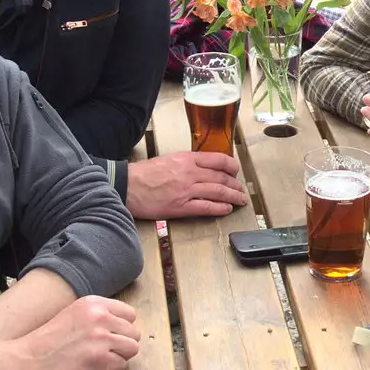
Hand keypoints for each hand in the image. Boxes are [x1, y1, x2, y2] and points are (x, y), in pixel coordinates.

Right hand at [19, 294, 140, 369]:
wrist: (29, 359)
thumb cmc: (48, 340)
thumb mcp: (73, 314)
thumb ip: (98, 315)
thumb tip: (123, 325)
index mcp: (93, 303)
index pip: (129, 314)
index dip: (122, 328)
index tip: (111, 336)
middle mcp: (100, 316)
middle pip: (134, 332)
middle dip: (122, 344)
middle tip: (104, 350)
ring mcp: (101, 337)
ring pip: (132, 348)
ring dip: (120, 357)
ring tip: (101, 359)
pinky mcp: (99, 358)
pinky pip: (121, 365)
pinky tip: (94, 368)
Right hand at [126, 152, 247, 219]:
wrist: (127, 186)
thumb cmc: (144, 173)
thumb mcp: (168, 159)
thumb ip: (186, 163)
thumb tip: (202, 168)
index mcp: (187, 159)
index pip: (218, 160)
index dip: (232, 166)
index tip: (236, 171)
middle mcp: (190, 173)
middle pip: (221, 177)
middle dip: (235, 185)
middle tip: (241, 189)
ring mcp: (186, 190)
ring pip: (218, 192)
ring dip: (233, 197)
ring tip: (240, 200)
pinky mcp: (181, 207)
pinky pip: (206, 207)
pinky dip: (220, 209)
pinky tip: (227, 210)